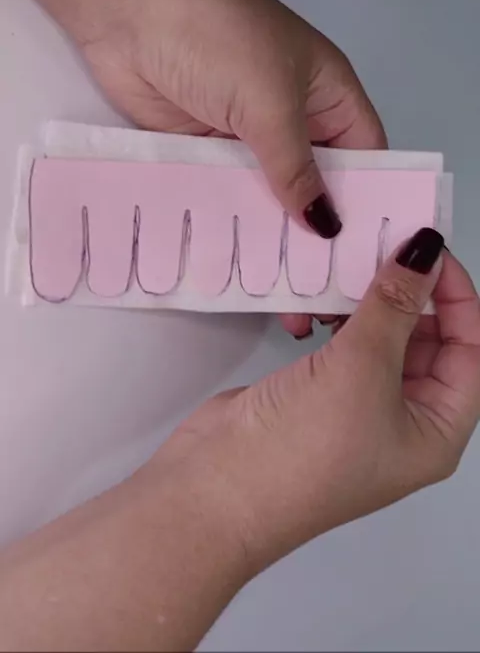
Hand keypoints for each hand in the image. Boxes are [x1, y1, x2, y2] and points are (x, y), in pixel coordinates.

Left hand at [77, 0, 385, 335]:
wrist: (129, 4)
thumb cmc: (220, 36)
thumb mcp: (272, 104)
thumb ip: (297, 170)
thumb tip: (325, 226)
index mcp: (328, 96)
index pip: (364, 159)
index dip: (370, 207)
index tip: (368, 263)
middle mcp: (291, 119)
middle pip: (314, 186)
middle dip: (317, 235)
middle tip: (320, 295)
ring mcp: (243, 135)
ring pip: (265, 197)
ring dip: (269, 237)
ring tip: (279, 295)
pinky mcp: (200, 148)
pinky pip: (222, 194)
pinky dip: (227, 224)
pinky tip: (231, 265)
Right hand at [151, 231, 479, 574]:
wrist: (216, 490)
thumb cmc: (304, 449)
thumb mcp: (362, 369)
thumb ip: (394, 304)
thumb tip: (425, 250)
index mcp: (437, 430)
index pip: (470, 352)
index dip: (457, 298)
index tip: (427, 249)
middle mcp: (404, 421)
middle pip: (428, 342)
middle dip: (407, 296)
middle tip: (382, 248)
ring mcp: (356, 407)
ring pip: (380, 339)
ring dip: (364, 306)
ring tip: (345, 273)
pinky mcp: (316, 394)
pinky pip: (341, 345)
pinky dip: (332, 320)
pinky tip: (314, 306)